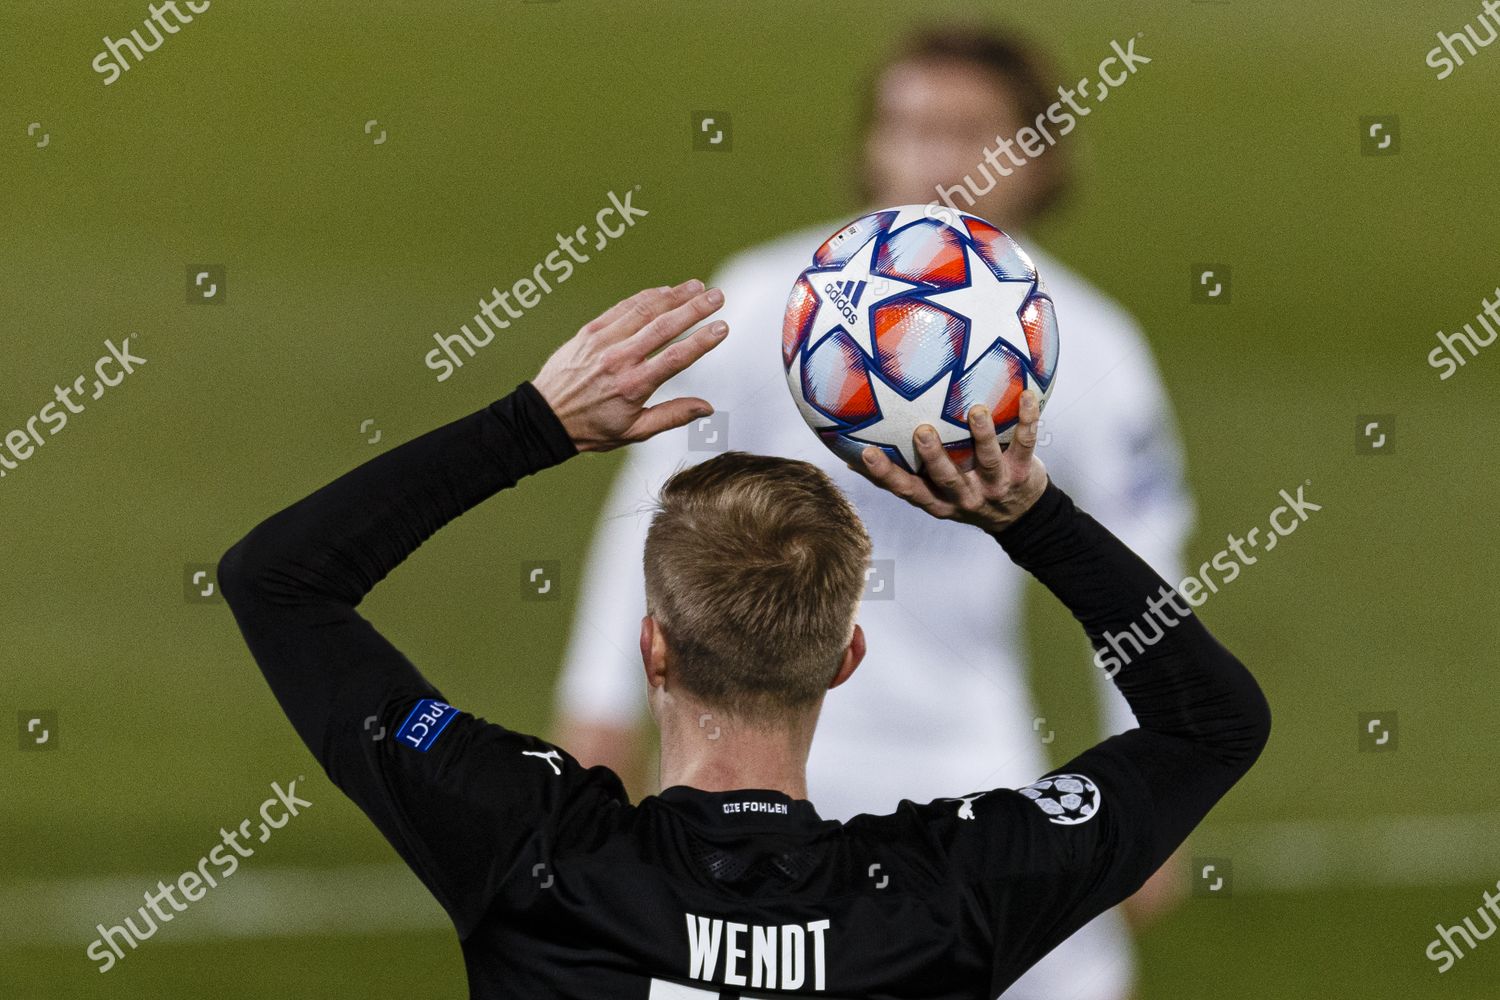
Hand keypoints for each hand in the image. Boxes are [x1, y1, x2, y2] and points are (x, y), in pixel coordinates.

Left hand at [532, 280, 726, 451]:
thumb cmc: (591, 428)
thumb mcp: (634, 432)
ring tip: (696, 286)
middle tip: (718, 295)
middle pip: (665, 326)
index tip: (722, 327)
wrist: (545, 417)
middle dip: (695, 308)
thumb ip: (672, 416)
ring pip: (644, 310)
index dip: (703, 340)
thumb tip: (706, 408)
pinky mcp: (589, 331)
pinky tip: (664, 291)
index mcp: (634, 386)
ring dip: (673, 295)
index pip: (677, 357)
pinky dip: (645, 297)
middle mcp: (620, 359)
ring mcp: (603, 342)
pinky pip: (622, 308)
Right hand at [853, 390, 1047, 533]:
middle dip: (934, 456)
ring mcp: (994, 486)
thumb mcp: (933, 494)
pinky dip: (1027, 420)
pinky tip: (1027, 396)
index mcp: (938, 501)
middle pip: (946, 478)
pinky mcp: (1022, 474)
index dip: (886, 475)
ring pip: (987, 461)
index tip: (866, 453)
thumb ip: (900, 473)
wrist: (1024, 517)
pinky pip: (1024, 444)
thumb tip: (848, 452)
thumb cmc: (967, 493)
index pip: (907, 489)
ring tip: (976, 411)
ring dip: (982, 435)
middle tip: (922, 431)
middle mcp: (965, 496)